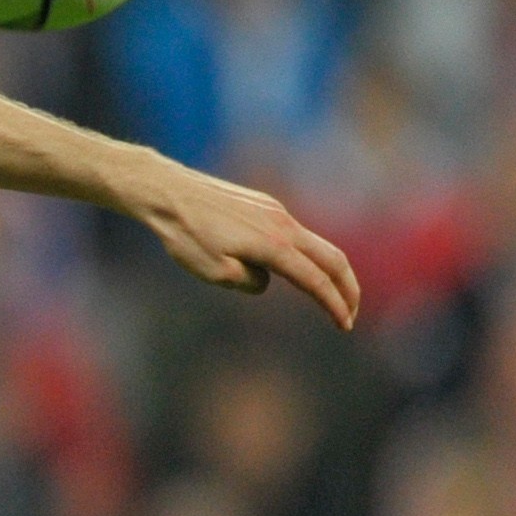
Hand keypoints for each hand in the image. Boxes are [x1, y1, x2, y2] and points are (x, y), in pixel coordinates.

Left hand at [134, 155, 360, 331]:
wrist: (165, 190)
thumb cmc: (185, 233)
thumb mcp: (215, 272)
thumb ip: (250, 283)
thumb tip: (265, 278)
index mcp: (274, 245)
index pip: (316, 280)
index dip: (334, 305)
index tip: (345, 325)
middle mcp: (282, 224)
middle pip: (332, 257)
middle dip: (347, 288)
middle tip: (351, 314)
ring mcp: (274, 210)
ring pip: (315, 242)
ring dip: (328, 270)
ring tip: (329, 294)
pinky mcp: (262, 204)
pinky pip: (295, 232)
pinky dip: (307, 254)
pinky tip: (295, 267)